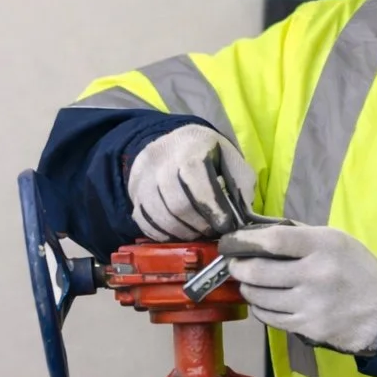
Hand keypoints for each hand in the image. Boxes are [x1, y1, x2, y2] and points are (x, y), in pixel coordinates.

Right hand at [126, 124, 256, 240]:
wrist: (174, 144)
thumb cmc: (209, 154)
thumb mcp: (231, 159)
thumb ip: (241, 185)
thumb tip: (242, 218)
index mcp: (190, 147)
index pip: (198, 182)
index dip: (214, 209)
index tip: (227, 225)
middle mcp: (161, 160)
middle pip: (178, 204)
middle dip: (200, 224)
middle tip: (213, 231)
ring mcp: (143, 177)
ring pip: (161, 217)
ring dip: (184, 232)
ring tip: (198, 232)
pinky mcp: (134, 193)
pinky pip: (145, 222)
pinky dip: (164, 233)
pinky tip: (180, 232)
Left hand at [217, 224, 376, 354]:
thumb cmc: (358, 270)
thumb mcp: (337, 240)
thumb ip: (299, 234)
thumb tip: (257, 232)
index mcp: (323, 245)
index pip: (272, 240)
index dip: (243, 241)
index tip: (230, 243)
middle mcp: (315, 274)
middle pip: (258, 271)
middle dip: (238, 268)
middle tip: (235, 265)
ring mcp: (311, 304)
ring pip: (259, 297)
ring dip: (247, 289)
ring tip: (249, 283)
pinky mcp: (308, 328)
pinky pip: (269, 318)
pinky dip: (260, 309)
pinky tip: (265, 302)